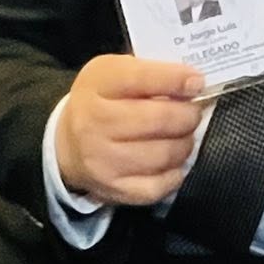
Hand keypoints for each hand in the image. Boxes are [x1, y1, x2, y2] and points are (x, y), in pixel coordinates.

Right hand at [54, 54, 204, 204]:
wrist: (67, 144)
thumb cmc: (102, 102)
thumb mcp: (115, 73)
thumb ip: (151, 73)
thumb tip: (193, 84)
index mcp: (97, 84)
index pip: (141, 78)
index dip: (176, 80)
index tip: (197, 82)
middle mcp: (94, 123)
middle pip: (160, 119)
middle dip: (188, 115)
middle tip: (193, 113)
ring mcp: (102, 161)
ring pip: (165, 154)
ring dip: (185, 143)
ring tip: (183, 136)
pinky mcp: (113, 190)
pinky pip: (159, 186)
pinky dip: (175, 173)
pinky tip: (172, 161)